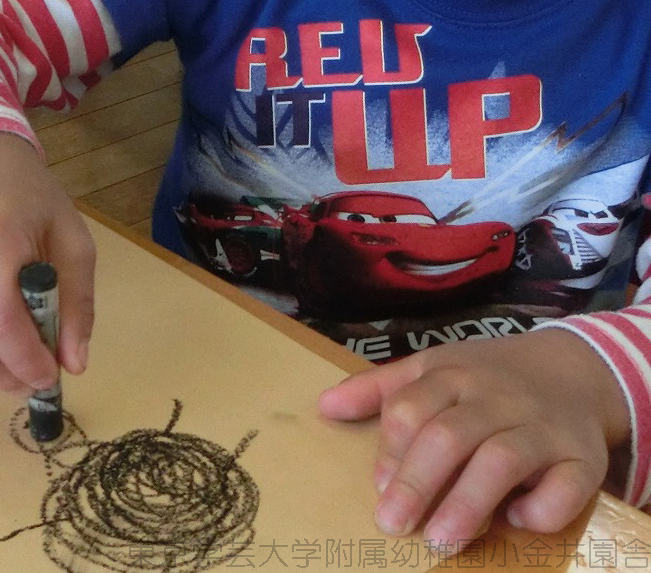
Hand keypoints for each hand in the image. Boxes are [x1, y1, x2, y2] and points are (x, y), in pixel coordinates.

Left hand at [318, 329, 630, 549]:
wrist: (573, 367)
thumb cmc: (486, 378)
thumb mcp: (432, 368)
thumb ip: (379, 389)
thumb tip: (324, 406)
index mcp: (452, 376)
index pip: (411, 408)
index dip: (391, 451)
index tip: (380, 488)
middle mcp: (494, 398)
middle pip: (449, 436)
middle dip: (417, 482)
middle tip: (392, 524)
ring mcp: (540, 426)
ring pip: (502, 459)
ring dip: (468, 502)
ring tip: (439, 539)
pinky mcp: (582, 456)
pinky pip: (566, 486)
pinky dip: (541, 508)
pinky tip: (517, 520)